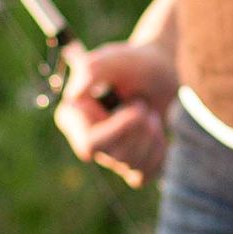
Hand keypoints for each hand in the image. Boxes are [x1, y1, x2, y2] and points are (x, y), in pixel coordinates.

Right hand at [53, 40, 173, 187]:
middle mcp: (86, 139)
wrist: (159, 71)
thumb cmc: (132, 62)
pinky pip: (145, 174)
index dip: (117, 131)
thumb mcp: (113, 58)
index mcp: (72, 115)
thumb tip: (73, 95)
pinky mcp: (128, 164)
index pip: (89, 143)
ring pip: (132, 164)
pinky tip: (156, 131)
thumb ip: (91, 70)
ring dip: (151, 134)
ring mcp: (108, 155)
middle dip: (140, 128)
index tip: (137, 107)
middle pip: (116, 155)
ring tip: (148, 110)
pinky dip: (158, 151)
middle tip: (143, 103)